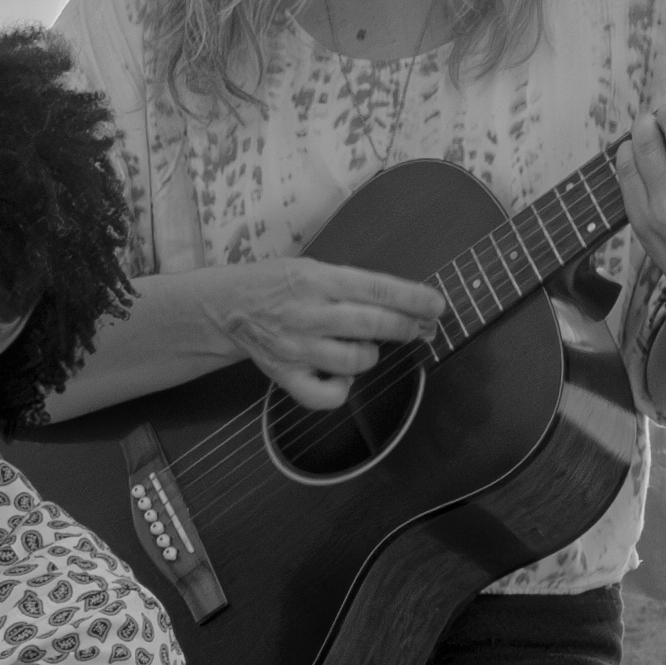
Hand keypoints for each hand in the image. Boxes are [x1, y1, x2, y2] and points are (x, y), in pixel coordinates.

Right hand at [215, 253, 447, 412]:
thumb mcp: (314, 268)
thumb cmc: (278, 284)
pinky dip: (342, 390)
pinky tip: (340, 377)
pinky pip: (326, 396)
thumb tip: (405, 304)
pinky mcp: (285, 376)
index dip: (414, 299)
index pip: (378, 288)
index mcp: (318, 279)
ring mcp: (297, 348)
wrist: (228, 307)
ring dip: (370, 355)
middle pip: (372, 325)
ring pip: (355, 362)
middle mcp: (308, 314)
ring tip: (363, 347)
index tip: (437, 306)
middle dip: (406, 328)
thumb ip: (353, 286)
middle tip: (421, 329)